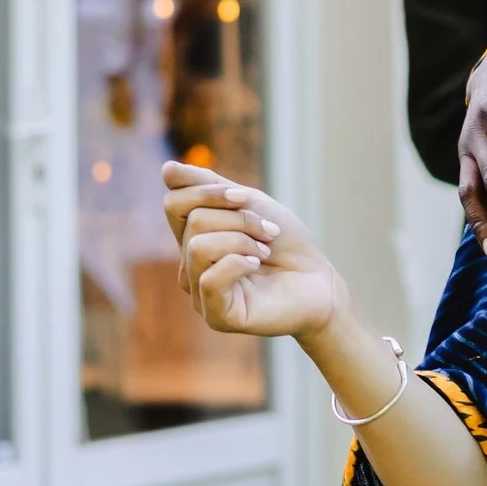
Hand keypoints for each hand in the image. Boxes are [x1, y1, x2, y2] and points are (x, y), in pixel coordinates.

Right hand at [160, 162, 344, 338]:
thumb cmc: (286, 243)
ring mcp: (200, 294)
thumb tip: (166, 169)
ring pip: (198, 247)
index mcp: (192, 239)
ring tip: (265, 252)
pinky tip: (257, 267)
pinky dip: (239, 264)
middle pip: (193, 222)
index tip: (246, 198)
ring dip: (243, 241)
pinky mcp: (216, 316)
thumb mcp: (248, 204)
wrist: (320, 280)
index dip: (209, 192)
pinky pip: (209, 279)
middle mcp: (189, 267)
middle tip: (268, 232)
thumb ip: (208, 186)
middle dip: (239, 219)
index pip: (174, 203)